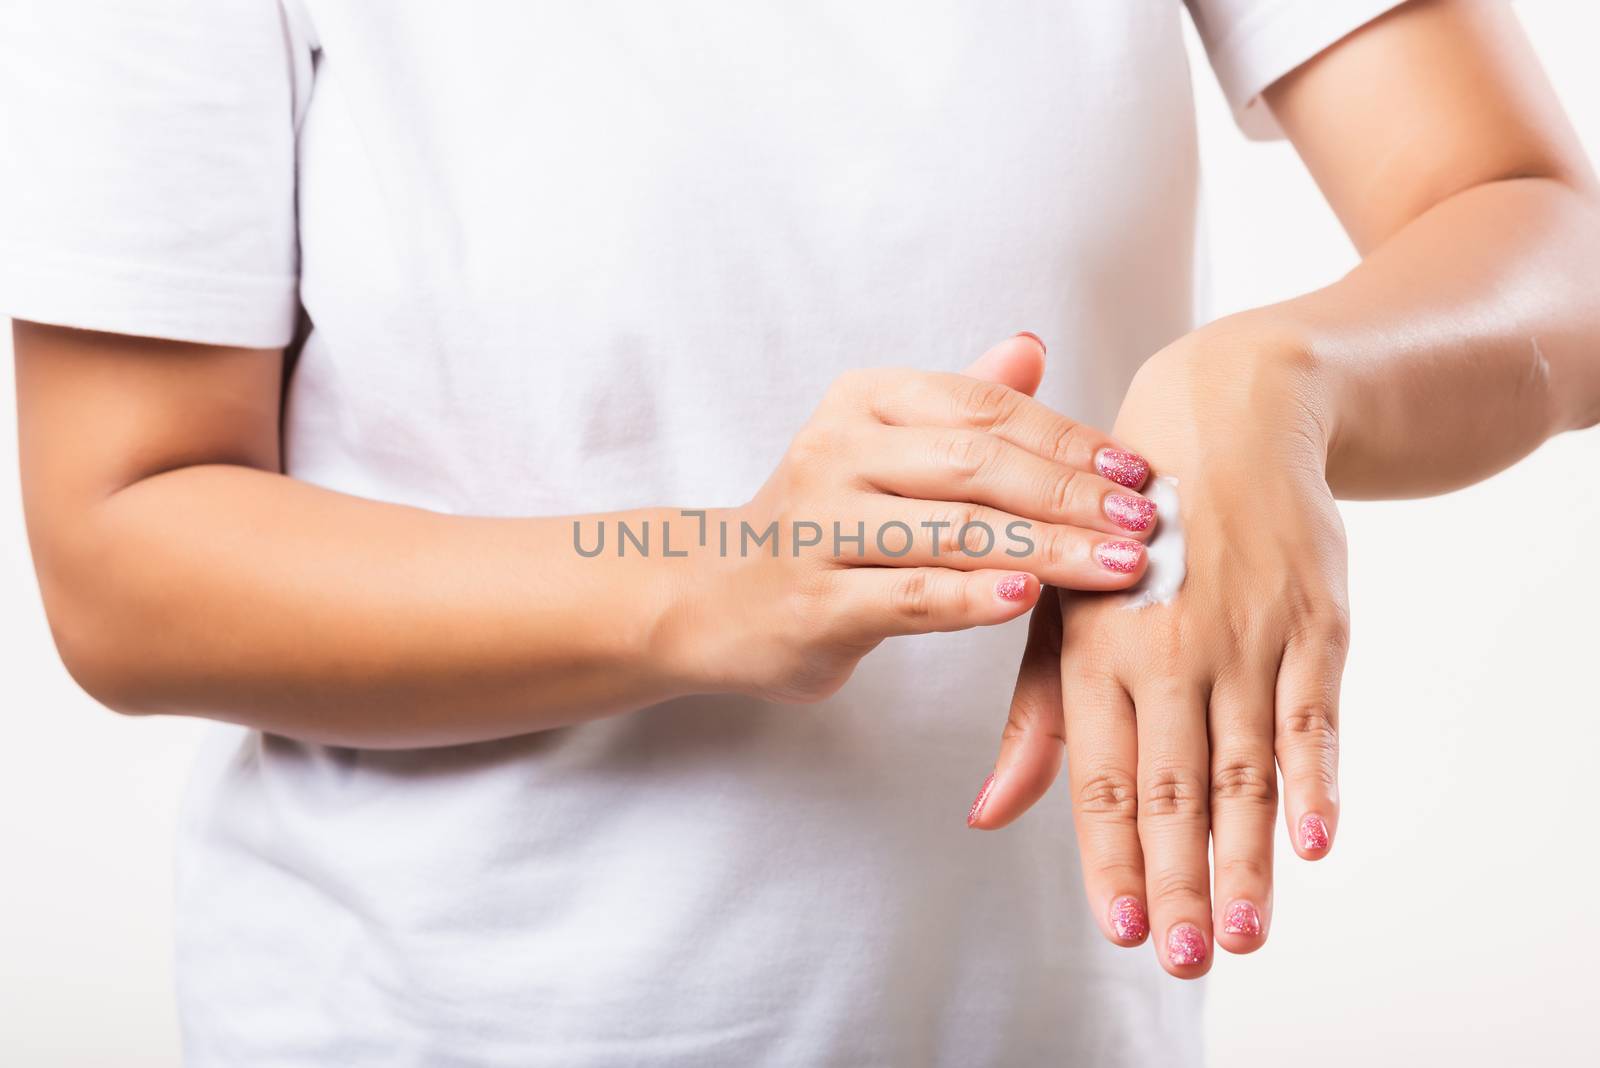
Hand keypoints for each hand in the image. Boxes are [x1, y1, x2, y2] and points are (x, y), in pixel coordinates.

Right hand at [660, 334, 1160, 702]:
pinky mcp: (813, 601)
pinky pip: (908, 594)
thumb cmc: (825, 523)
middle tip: (1144, 523)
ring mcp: (819, 526)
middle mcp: (835, 451)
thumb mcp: (883, 450)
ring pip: (951, 530)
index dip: (1069, 439)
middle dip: (1071, 494)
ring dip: (1045, 548)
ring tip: (1116, 567)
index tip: (1137, 472)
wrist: (715, 596)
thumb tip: (1031, 346)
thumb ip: (958, 404)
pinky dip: (972, 596)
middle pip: (975, 464)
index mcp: (864, 403)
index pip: (985, 409)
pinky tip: (1028, 598)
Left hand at [969, 319, 1349, 977]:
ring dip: (1245, 855)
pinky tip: (1315, 841)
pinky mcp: (1312, 621)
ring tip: (1241, 932)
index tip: (1119, 928)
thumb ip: (1034, 719)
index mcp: (1095, 648)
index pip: (1102, 778)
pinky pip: (1314, 713)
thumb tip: (990, 811)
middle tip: (1180, 958)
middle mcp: (1167, 648)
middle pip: (1175, 789)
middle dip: (1177, 882)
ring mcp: (1245, 635)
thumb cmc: (1123, 530)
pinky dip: (1316, 778)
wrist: (1224, 419)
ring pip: (1244, 766)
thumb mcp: (1062, 609)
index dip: (1112, 858)